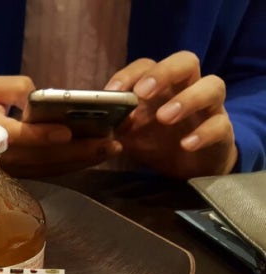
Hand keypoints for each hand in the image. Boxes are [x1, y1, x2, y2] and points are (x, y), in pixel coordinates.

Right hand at [0, 76, 121, 177]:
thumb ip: (14, 88)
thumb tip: (39, 99)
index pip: (16, 137)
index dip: (41, 135)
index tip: (66, 132)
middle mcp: (1, 156)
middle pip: (42, 157)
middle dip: (77, 150)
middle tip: (108, 142)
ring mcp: (12, 169)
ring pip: (50, 167)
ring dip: (82, 160)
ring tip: (110, 149)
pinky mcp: (21, 175)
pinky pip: (50, 172)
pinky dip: (74, 165)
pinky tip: (95, 156)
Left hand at [106, 51, 236, 178]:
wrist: (186, 167)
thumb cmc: (155, 140)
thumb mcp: (129, 134)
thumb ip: (114, 126)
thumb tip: (96, 121)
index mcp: (160, 85)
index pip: (146, 65)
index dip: (129, 74)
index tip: (111, 92)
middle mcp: (187, 87)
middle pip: (185, 62)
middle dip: (164, 73)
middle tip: (142, 93)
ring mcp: (208, 107)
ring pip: (212, 86)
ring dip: (187, 99)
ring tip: (164, 117)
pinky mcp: (223, 130)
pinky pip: (221, 124)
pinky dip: (204, 133)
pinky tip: (185, 144)